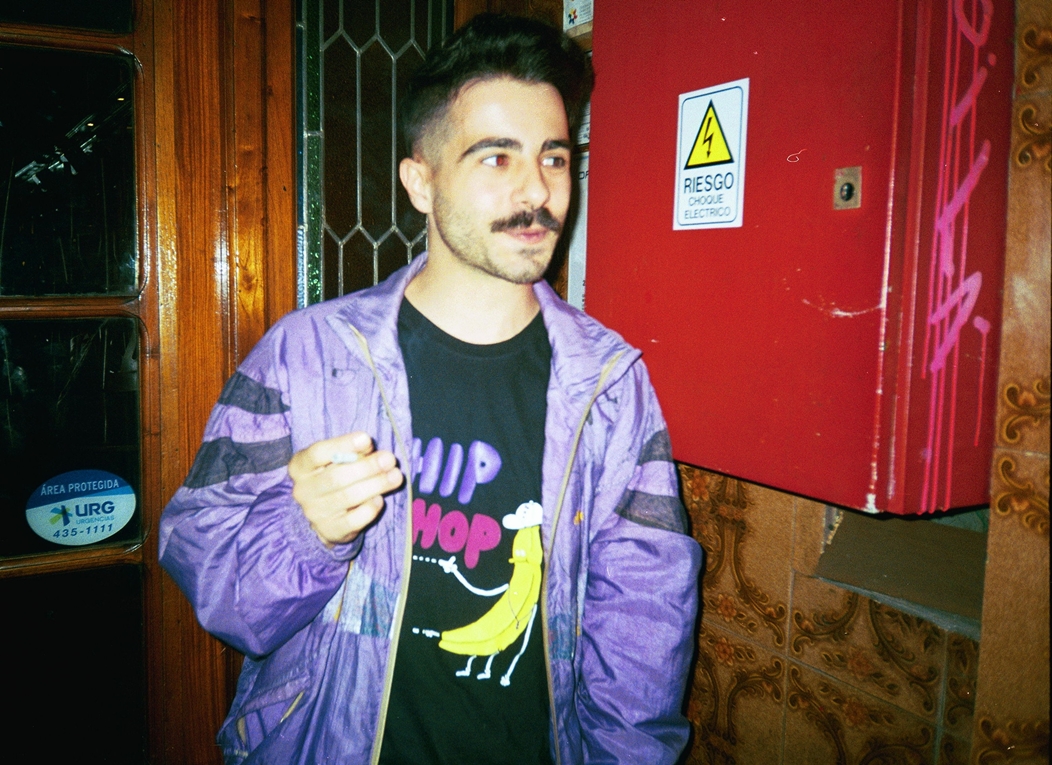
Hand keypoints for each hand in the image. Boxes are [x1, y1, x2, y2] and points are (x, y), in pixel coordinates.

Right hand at [288, 432, 403, 545]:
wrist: (325, 512)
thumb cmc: (335, 474)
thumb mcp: (338, 459)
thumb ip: (352, 451)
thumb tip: (368, 446)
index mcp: (300, 466)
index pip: (318, 453)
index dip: (343, 445)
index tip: (366, 439)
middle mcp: (303, 491)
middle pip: (336, 477)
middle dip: (367, 467)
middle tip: (390, 460)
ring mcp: (314, 513)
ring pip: (348, 497)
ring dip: (376, 485)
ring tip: (395, 476)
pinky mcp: (329, 531)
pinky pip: (353, 520)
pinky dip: (369, 509)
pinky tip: (380, 499)